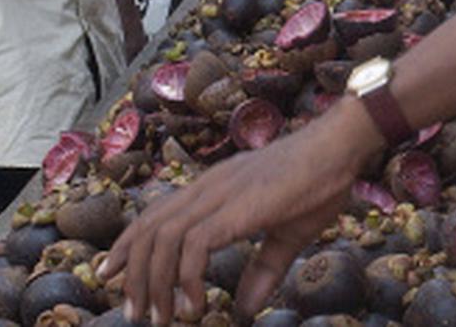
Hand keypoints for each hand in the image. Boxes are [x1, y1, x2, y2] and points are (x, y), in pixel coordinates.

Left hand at [98, 99, 383, 324]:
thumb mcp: (288, 233)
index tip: (115, 275)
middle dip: (134, 274)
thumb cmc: (321, 180)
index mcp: (215, 187)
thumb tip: (245, 308)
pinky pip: (195, 245)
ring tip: (160, 317)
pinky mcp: (237, 207)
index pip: (156, 214)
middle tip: (135, 313)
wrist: (340, 145)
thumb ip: (264, 269)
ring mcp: (221, 195)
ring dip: (155, 282)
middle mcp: (208, 187)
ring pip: (164, 239)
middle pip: (150, 229)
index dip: (129, 245)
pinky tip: (195, 303)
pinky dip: (187, 278)